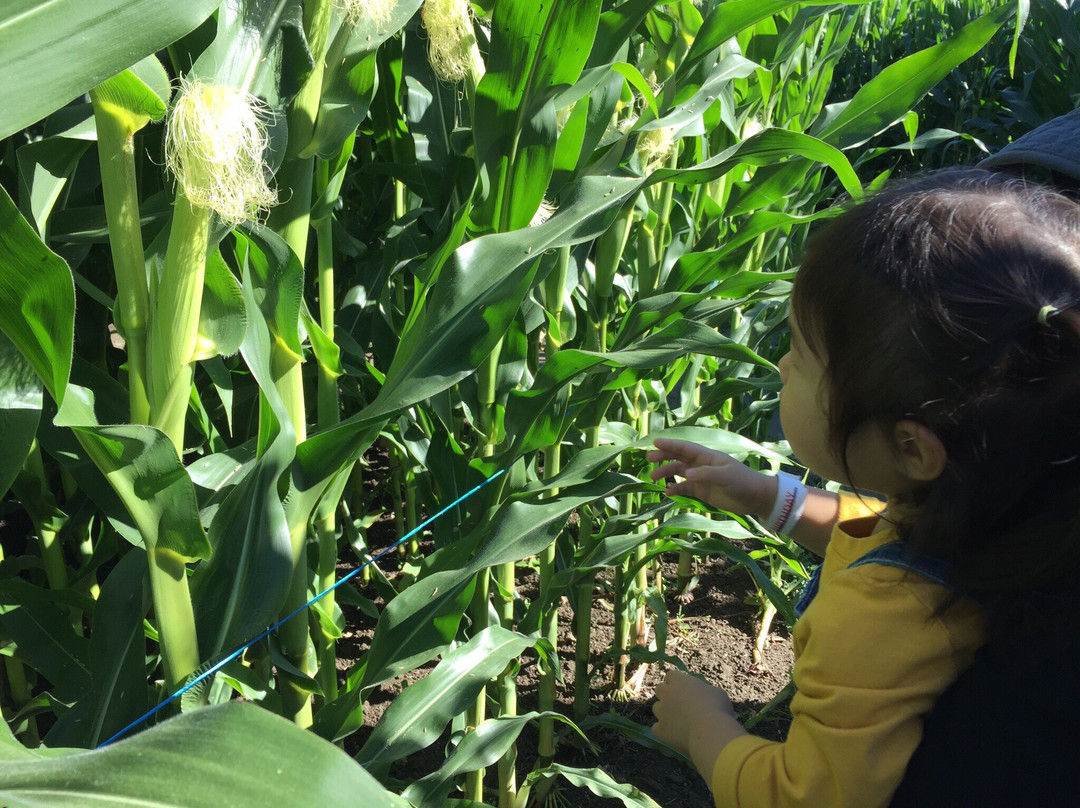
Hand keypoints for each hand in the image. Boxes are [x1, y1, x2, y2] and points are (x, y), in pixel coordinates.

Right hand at [647, 438, 775, 518]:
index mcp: (707, 456)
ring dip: (666, 473)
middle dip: (664, 456)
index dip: (670, 444)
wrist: (755, 498)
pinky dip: (676, 489)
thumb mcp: (725, 476)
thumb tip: (685, 474)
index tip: (655, 442)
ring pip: (679, 472)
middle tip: (649, 459)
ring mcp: (701, 478)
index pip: (685, 448)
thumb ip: (705, 474)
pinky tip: (668, 492)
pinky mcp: (702, 491)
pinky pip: (685, 488)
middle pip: (679, 458)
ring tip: (653, 477)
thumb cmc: (742, 481)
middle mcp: (701, 465)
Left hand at [652, 669, 744, 779]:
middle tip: (679, 704)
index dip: (676, 682)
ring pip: (657, 708)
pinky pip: (657, 728)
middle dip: (667, 695)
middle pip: (660, 689)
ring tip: (679, 721)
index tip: (683, 689)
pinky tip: (675, 734)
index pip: (671, 675)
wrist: (710, 733)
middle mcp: (667, 694)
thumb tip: (703, 695)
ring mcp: (661, 712)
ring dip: (665, 712)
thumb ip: (704, 691)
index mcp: (680, 681)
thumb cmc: (718, 709)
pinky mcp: (660, 730)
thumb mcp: (716, 693)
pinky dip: (664, 730)